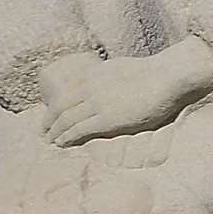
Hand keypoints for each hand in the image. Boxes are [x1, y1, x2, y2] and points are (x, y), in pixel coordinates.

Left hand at [39, 38, 212, 145]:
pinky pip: (78, 130)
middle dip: (48, 121)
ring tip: (51, 141)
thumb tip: (106, 84)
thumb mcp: (122, 69)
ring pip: (65, 119)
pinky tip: (61, 143)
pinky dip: (66, 137)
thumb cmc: (154, 74)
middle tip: (43, 133)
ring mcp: (97, 103)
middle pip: (60, 106)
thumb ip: (108, 78)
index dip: (53, 106)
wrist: (168, 76)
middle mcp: (90, 88)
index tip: (49, 116)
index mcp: (94, 74)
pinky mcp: (106, 119)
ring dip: (55, 132)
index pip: (64, 92)